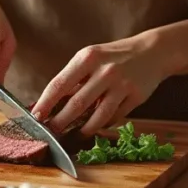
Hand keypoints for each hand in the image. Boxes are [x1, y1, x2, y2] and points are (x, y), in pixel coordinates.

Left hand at [31, 32, 171, 134]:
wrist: (153, 52)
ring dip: (82, 130)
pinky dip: (102, 124)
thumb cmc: (114, 56)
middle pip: (77, 103)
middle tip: (50, 132)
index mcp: (88, 57)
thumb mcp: (91, 58)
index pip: (59, 83)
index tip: (35, 116)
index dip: (45, 102)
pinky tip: (94, 127)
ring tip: (71, 135)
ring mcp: (122, 85)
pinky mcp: (136, 97)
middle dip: (60, 121)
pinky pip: (115, 117)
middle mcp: (105, 71)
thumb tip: (49, 102)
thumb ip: (73, 78)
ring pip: (98, 116)